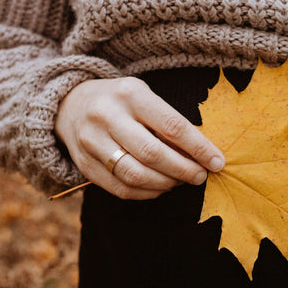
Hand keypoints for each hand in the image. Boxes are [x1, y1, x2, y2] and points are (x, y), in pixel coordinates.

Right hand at [55, 76, 224, 199]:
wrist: (70, 105)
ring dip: (166, 184)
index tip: (217, 162)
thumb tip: (203, 154)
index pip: (171, 126)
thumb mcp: (143, 96)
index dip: (199, 148)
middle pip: (153, 154)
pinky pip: (121, 188)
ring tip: (181, 182)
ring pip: (136, 175)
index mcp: (129, 94)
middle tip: (200, 176)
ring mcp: (92, 143)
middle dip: (184, 170)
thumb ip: (168, 122)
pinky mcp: (85, 165)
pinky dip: (147, 193)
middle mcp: (107, 117)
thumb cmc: (120, 101)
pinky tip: (161, 187)